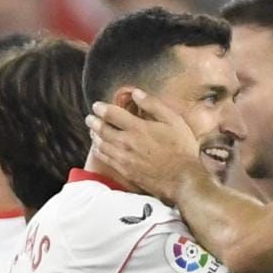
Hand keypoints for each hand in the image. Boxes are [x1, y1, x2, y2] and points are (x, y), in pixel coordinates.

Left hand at [87, 92, 202, 202]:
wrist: (182, 179)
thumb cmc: (181, 149)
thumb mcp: (174, 121)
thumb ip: (153, 105)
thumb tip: (136, 93)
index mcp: (137, 128)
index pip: (111, 114)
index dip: (101, 108)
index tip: (97, 106)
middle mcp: (126, 142)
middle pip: (101, 129)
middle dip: (93, 121)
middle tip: (90, 118)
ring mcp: (124, 158)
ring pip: (101, 144)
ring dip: (94, 135)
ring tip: (92, 131)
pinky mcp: (124, 170)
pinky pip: (105, 158)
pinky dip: (98, 150)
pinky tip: (99, 148)